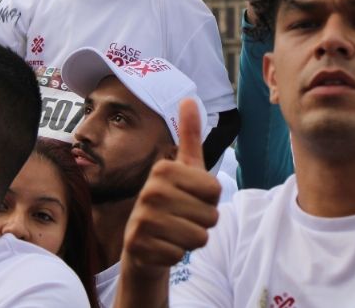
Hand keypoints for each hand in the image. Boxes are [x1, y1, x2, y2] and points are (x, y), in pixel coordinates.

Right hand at [121, 99, 220, 278]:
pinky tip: (162, 246)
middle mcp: (150, 191)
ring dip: (191, 239)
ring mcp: (142, 219)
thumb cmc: (171, 202)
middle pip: (210, 216)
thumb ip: (189, 136)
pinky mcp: (139, 247)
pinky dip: (176, 255)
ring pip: (198, 237)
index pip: (215, 190)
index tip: (190, 196)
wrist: (142, 243)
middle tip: (182, 218)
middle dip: (202, 222)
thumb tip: (189, 98)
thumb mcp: (184, 168)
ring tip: (173, 231)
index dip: (209, 199)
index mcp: (164, 169)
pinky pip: (180, 255)